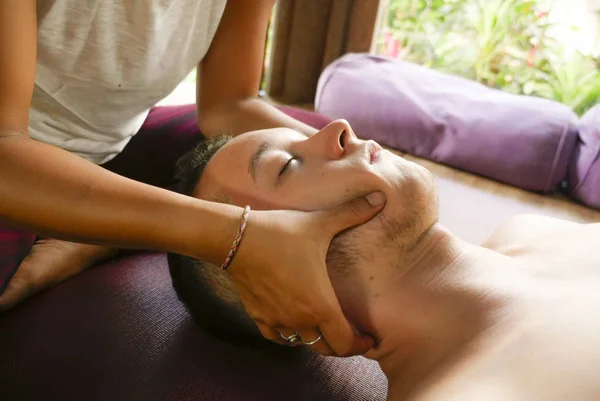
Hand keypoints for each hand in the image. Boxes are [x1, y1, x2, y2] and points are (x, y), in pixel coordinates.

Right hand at [226, 191, 385, 355]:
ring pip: (302, 343)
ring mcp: (277, 321)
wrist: (234, 239)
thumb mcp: (320, 223)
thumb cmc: (280, 233)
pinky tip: (294, 323)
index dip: (360, 345)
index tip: (369, 339)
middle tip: (351, 335)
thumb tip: (380, 196)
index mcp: (320, 305)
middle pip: (326, 348)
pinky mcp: (258, 316)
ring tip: (326, 327)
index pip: (345, 343)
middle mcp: (299, 320)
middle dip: (341, 345)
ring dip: (316, 339)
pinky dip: (290, 335)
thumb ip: (353, 213)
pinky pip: (278, 337)